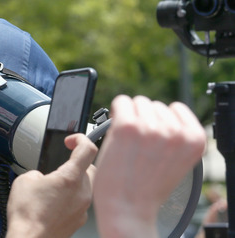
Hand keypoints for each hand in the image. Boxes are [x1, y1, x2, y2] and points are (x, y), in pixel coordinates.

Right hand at [6, 134, 96, 237]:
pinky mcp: (78, 220)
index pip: (88, 149)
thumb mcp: (25, 180)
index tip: (72, 140)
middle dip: (78, 163)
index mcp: (70, 177)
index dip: (81, 139)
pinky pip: (80, 202)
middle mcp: (82, 193)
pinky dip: (70, 198)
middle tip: (63, 163)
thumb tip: (42, 178)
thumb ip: (38, 171)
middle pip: (90, 168)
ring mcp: (82, 208)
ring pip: (86, 186)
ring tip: (54, 186)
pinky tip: (54, 202)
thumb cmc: (28, 214)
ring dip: (73, 182)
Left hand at [93, 95, 205, 237]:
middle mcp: (176, 131)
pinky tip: (116, 132)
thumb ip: (176, 137)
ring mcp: (152, 128)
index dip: (160, 121)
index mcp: (195, 139)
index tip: (153, 137)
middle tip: (138, 145)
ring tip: (129, 143)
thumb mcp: (178, 160)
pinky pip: (120, 102)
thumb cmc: (148, 188)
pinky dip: (115, 113)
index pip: (176, 109)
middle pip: (154, 105)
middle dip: (143, 120)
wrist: (128, 208)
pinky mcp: (127, 127)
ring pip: (136, 102)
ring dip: (129, 117)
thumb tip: (164, 112)